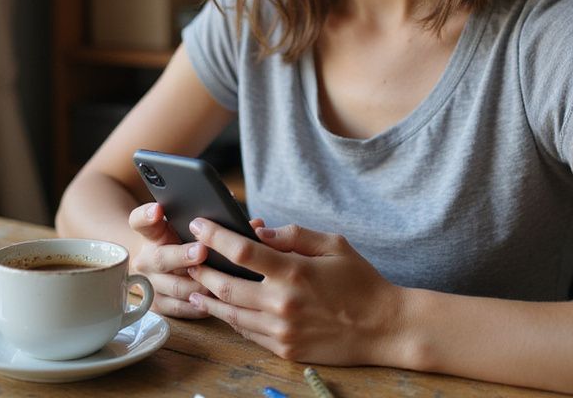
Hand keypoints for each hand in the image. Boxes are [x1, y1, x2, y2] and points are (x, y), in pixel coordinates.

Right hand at [126, 203, 267, 318]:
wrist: (155, 270)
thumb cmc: (180, 243)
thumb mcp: (185, 228)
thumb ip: (211, 222)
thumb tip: (255, 225)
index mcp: (151, 235)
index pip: (140, 221)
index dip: (147, 215)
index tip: (158, 209)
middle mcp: (146, 260)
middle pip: (161, 258)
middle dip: (183, 255)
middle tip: (202, 250)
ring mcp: (151, 285)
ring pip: (175, 287)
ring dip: (199, 284)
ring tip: (220, 280)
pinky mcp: (158, 307)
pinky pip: (181, 309)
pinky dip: (201, 305)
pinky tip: (219, 300)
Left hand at [184, 219, 402, 364]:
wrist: (384, 329)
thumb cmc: (361, 282)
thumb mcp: (335, 245)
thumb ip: (295, 235)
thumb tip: (260, 231)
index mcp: (295, 272)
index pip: (241, 251)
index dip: (214, 235)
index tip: (198, 223)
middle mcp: (282, 303)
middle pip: (225, 285)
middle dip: (201, 268)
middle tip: (188, 256)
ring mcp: (281, 330)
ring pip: (230, 313)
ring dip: (207, 297)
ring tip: (193, 284)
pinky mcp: (284, 349)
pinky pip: (247, 332)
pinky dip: (230, 318)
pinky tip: (222, 308)